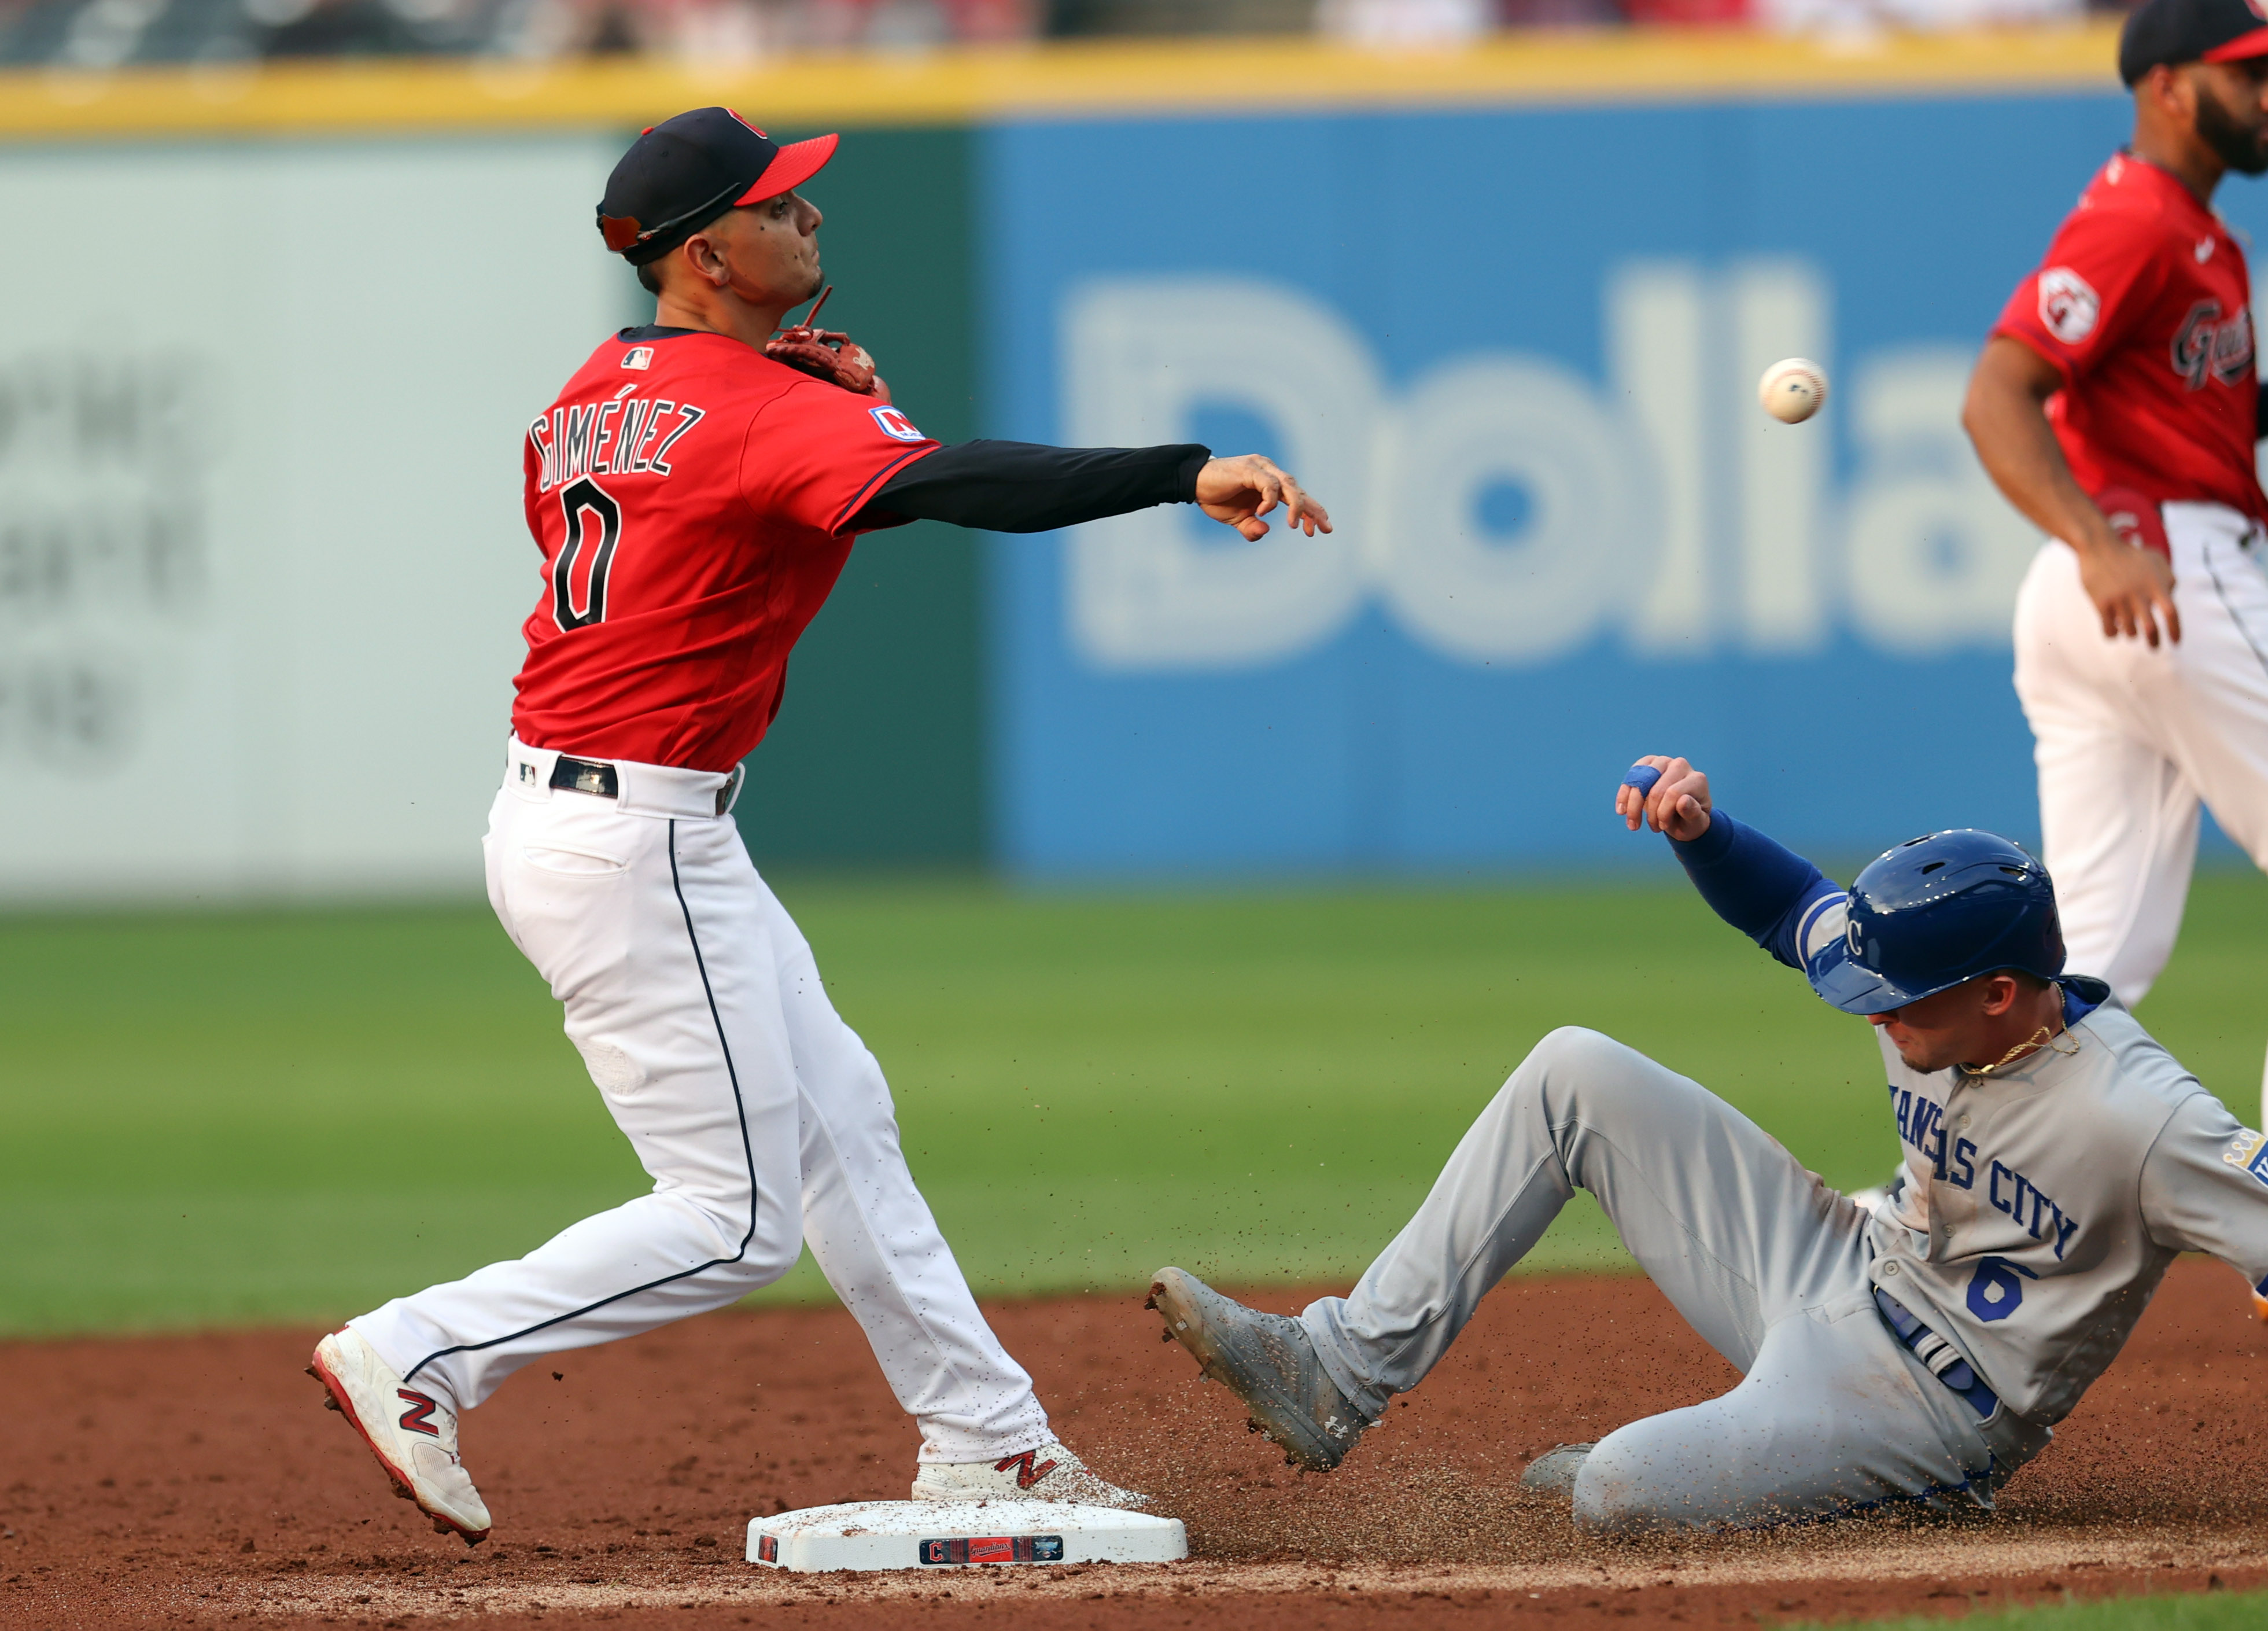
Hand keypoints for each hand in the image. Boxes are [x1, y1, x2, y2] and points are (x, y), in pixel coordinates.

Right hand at [1195, 454, 1330, 540]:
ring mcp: (1260, 468)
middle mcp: (1269, 472)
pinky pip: (1269, 484)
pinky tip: (1263, 512)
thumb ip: (1251, 528)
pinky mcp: (1249, 469)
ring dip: (1296, 506)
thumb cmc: (1216, 497)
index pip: (1297, 496)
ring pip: (1289, 485)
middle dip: (1313, 510)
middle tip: (1323, 528)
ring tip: (1293, 525)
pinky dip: (1271, 499)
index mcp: (1270, 483)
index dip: (1311, 512)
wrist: (1193, 483)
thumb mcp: (1237, 519)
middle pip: (1298, 490)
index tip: (1320, 529)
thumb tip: (1264, 532)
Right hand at [1616, 755, 1711, 841]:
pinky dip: (1623, 796)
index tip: (1663, 828)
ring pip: (1640, 782)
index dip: (1664, 813)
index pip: (1673, 794)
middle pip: (1655, 789)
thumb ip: (1692, 813)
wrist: (1681, 814)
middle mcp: (1680, 765)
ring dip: (1633, 807)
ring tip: (1633, 825)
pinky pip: (1631, 777)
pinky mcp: (1647, 763)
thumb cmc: (1690, 819)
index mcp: (1697, 779)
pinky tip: (1621, 811)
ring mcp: (1663, 762)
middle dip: (1649, 813)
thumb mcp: (1695, 823)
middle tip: (1652, 829)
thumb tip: (1683, 800)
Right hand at [2073, 535, 2179, 645]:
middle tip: (2153, 648)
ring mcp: (2119, 599)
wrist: (2099, 547)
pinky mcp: (2101, 603)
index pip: (2171, 612)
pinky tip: (2113, 630)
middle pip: (2151, 628)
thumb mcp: (2156, 560)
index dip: (2175, 630)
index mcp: (2155, 584)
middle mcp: (2139, 594)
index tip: (2176, 642)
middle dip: (2153, 642)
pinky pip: (2109, 629)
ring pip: (2129, 630)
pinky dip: (2112, 634)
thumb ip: (2168, 578)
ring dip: (2130, 634)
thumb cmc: (2129, 555)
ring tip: (2128, 630)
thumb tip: (2171, 597)